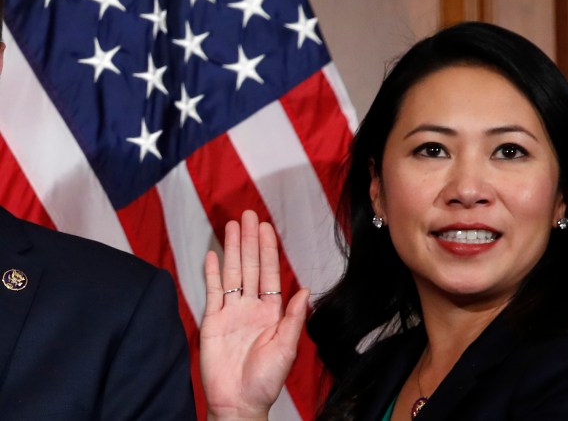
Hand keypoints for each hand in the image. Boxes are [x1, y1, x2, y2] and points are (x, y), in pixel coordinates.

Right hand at [200, 210, 308, 419]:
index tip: (265, 228)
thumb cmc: (266, 380)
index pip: (269, 273)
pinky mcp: (212, 321)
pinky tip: (213, 254)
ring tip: (231, 226)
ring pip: (231, 273)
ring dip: (232, 249)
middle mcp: (251, 307)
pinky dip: (212, 272)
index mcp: (271, 312)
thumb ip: (294, 318)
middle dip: (249, 240)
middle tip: (247, 215)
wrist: (239, 402)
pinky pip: (212, 291)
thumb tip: (305, 290)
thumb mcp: (286, 348)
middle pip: (249, 266)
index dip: (267, 250)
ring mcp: (230, 312)